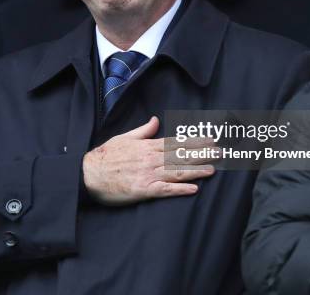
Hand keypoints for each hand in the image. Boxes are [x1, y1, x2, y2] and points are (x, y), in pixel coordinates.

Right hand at [82, 117, 217, 205]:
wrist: (89, 174)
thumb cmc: (105, 156)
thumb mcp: (124, 137)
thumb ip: (143, 130)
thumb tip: (155, 120)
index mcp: (147, 146)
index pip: (176, 142)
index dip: (195, 141)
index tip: (211, 139)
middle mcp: (151, 159)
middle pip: (181, 156)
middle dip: (202, 153)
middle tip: (221, 152)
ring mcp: (148, 174)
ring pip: (177, 171)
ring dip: (196, 170)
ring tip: (213, 168)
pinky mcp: (143, 190)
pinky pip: (165, 189)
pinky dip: (180, 189)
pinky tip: (194, 189)